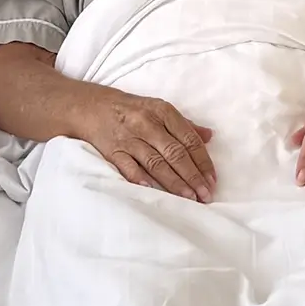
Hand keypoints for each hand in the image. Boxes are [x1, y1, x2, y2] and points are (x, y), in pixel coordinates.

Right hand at [69, 84, 215, 201]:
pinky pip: (128, 167)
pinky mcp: (112, 150)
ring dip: (174, 183)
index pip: (189, 139)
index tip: (212, 180)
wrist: (92, 107)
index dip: (203, 161)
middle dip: (192, 176)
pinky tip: (154, 193)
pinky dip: (141, 180)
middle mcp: (147, 124)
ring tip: (189, 198)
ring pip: (156, 163)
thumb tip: (210, 136)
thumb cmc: (132, 110)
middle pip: (175, 153)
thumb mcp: (159, 109)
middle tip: (205, 195)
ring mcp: (129, 138)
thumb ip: (185, 125)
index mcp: (163, 111)